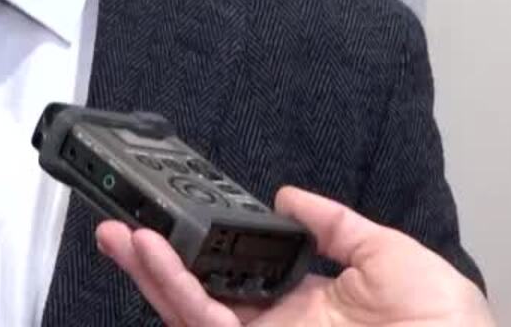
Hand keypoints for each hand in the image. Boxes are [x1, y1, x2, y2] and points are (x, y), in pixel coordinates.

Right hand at [95, 186, 491, 326]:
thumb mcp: (389, 254)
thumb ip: (335, 225)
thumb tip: (290, 196)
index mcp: (308, 307)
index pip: (239, 275)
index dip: (203, 246)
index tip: (178, 212)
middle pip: (199, 294)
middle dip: (156, 261)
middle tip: (121, 222)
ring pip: (190, 311)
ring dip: (153, 272)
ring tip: (123, 234)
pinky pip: (205, 324)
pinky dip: (175, 290)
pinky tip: (155, 257)